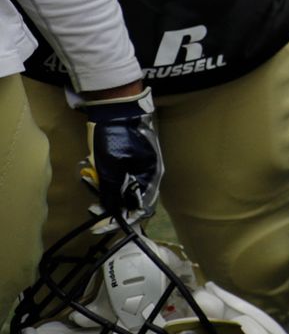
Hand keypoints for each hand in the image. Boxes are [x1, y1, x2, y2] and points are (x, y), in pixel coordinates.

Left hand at [77, 92, 162, 219]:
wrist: (117, 108)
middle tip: (93, 208)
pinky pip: (123, 176)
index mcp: (151, 176)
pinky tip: (95, 173)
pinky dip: (109, 179)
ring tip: (92, 185)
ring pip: (126, 188)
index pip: (141, 209)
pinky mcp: (134, 155)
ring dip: (109, 191)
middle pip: (133, 200)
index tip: (100, 225)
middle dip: (113, 206)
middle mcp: (151, 172)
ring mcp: (143, 162)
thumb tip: (113, 213)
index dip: (121, 220)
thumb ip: (113, 193)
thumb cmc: (116, 139)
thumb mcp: (111, 169)